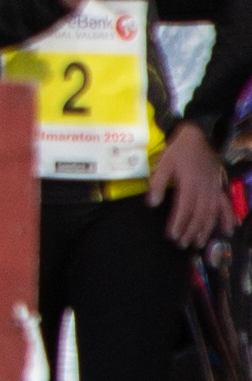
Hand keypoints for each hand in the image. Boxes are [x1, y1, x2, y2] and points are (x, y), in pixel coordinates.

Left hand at [153, 128, 225, 250]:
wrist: (198, 136)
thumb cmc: (178, 151)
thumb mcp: (163, 164)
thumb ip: (157, 184)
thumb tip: (151, 203)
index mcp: (190, 184)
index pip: (184, 210)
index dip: (178, 224)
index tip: (172, 236)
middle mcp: (205, 190)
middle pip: (198, 215)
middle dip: (190, 231)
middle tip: (182, 244)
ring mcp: (214, 189)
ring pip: (212, 213)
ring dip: (206, 229)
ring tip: (199, 243)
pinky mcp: (219, 186)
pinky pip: (226, 205)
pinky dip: (228, 217)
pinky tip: (230, 229)